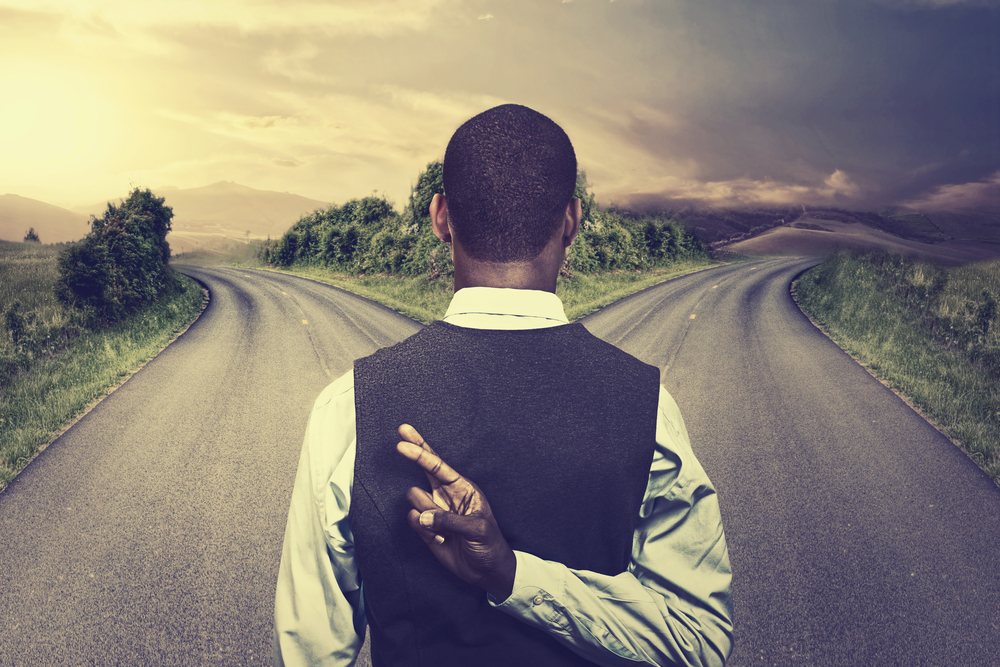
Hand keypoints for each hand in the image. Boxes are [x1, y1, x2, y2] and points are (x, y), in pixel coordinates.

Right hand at [396, 424, 515, 601]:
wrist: (487, 572)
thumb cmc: (489, 544)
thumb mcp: (478, 530)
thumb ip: (450, 521)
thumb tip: (423, 516)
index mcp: (462, 489)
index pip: (438, 465)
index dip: (421, 451)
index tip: (404, 437)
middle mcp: (445, 496)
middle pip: (423, 469)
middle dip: (413, 453)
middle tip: (399, 441)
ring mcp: (434, 511)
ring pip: (414, 499)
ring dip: (426, 512)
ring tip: (444, 529)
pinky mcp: (425, 528)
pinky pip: (413, 520)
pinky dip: (423, 529)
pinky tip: (438, 538)